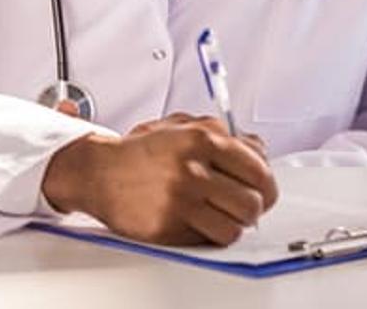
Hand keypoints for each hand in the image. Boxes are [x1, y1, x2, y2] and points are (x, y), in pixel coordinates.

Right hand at [43, 114, 278, 245]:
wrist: (100, 171)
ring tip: (224, 216)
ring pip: (235, 227)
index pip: (259, 169)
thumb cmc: (143, 150)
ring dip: (234, 225)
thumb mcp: (184, 126)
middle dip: (255, 207)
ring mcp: (180, 200)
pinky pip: (208, 240)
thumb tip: (259, 151)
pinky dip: (211, 235)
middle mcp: (194, 169)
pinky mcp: (168, 226)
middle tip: (246, 206)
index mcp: (203, 139)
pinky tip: (203, 223)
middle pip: (253, 202)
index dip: (267, 184)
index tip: (263, 189)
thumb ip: (224, 134)